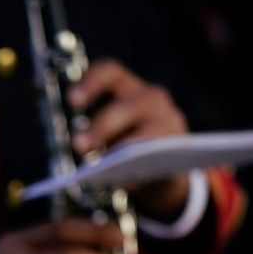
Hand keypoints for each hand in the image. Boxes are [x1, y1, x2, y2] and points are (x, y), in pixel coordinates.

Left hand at [67, 58, 190, 221]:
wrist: (166, 166)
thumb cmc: (127, 145)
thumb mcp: (111, 136)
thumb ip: (98, 140)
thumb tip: (86, 164)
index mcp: (126, 86)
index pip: (109, 72)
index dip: (91, 82)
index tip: (71, 100)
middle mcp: (150, 96)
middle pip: (122, 107)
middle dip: (100, 127)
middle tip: (78, 146)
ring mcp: (169, 119)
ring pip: (143, 133)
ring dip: (123, 151)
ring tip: (103, 169)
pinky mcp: (180, 144)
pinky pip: (160, 154)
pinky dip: (144, 166)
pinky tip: (129, 181)